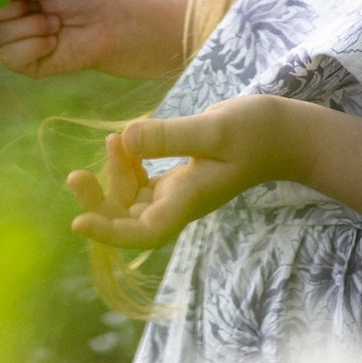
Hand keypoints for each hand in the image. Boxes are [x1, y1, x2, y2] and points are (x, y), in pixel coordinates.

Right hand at [0, 0, 122, 78]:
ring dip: (30, 25)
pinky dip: (34, 44)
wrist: (107, 20)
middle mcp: (0, 16)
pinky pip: (9, 56)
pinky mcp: (21, 63)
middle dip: (9, 7)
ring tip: (55, 21)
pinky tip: (53, 40)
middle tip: (39, 2)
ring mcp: (9, 40)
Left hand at [66, 96, 287, 249]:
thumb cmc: (257, 131)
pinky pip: (142, 181)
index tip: (79, 222)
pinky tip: (123, 140)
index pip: (143, 232)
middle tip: (75, 177)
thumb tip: (125, 137)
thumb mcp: (214, 128)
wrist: (286, 135)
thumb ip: (171, 136)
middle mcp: (180, 202)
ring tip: (110, 141)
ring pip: (132, 199)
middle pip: (128, 220)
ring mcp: (179, 192)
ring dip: (113, 177)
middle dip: (99, 202)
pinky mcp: (179, 177)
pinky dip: (127, 164)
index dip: (109, 233)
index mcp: (189, 200)